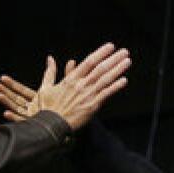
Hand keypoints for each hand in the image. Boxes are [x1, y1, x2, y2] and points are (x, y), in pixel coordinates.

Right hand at [0, 44, 130, 130]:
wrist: (51, 125)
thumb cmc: (47, 108)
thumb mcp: (45, 87)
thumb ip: (50, 72)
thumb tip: (50, 58)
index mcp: (71, 79)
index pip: (89, 62)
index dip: (101, 53)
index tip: (110, 47)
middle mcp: (81, 85)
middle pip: (100, 68)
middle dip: (114, 59)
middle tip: (125, 52)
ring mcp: (88, 95)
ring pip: (105, 79)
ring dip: (118, 70)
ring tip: (127, 62)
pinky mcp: (92, 106)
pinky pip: (106, 94)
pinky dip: (115, 87)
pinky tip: (124, 80)